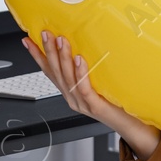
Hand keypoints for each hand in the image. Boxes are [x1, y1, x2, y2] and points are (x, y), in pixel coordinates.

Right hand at [21, 30, 160, 160]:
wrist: (131, 126)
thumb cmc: (116, 104)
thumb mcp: (97, 84)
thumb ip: (86, 71)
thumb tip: (82, 46)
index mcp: (70, 92)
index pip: (49, 71)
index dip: (37, 56)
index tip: (28, 41)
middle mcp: (72, 98)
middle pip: (56, 72)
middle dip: (48, 51)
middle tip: (45, 33)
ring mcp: (81, 103)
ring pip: (67, 78)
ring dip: (62, 57)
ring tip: (61, 41)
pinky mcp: (94, 106)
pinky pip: (84, 88)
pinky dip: (80, 73)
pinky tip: (79, 59)